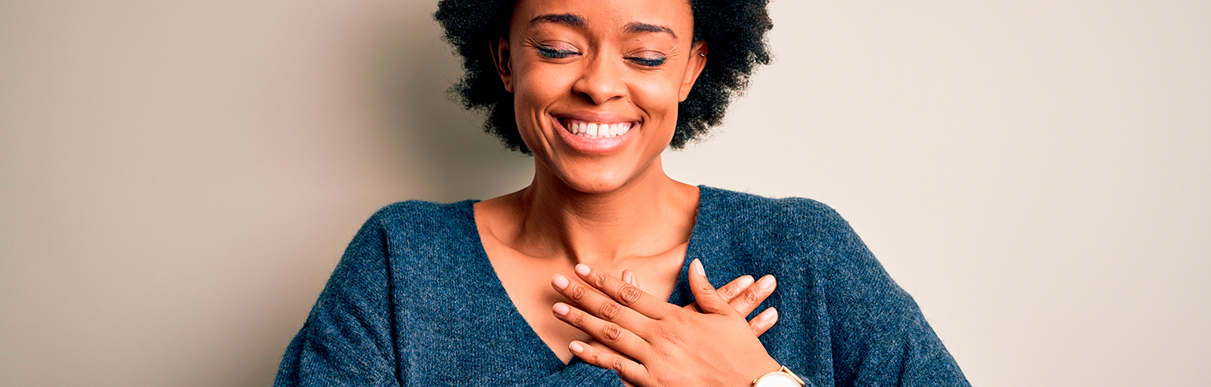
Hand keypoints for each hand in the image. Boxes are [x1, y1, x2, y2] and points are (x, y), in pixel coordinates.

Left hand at [551, 260, 781, 385]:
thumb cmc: (742, 355)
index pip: (631, 295)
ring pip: (610, 337)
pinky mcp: (654, 384)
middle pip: (613, 312)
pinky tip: (576, 348)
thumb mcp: (728, 317)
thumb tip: (695, 265)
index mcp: (677, 318)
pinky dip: (595, 358)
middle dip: (582, 295)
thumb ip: (706, 291)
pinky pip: (618, 368)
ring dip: (581, 322)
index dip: (604, 281)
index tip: (583, 269)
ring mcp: (656, 360)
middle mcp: (662, 336)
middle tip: (557, 282)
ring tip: (558, 310)